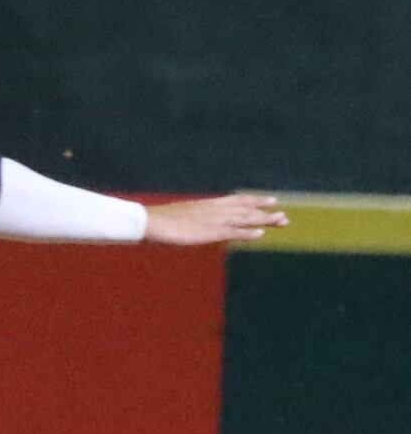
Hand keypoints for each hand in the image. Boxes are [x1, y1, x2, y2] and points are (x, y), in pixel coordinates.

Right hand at [143, 193, 285, 245]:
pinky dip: (247, 232)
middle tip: (284, 216)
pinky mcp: (209, 232)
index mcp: (206, 205)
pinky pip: (232, 232)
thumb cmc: (158, 221)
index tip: (270, 200)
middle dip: (265, 212)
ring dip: (263, 219)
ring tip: (281, 221)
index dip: (254, 200)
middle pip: (245, 209)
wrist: (149, 222)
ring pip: (244, 218)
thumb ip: (191, 219)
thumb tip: (192, 223)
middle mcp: (213, 210)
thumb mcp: (179, 217)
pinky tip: (260, 233)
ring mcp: (212, 220)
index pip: (236, 200)